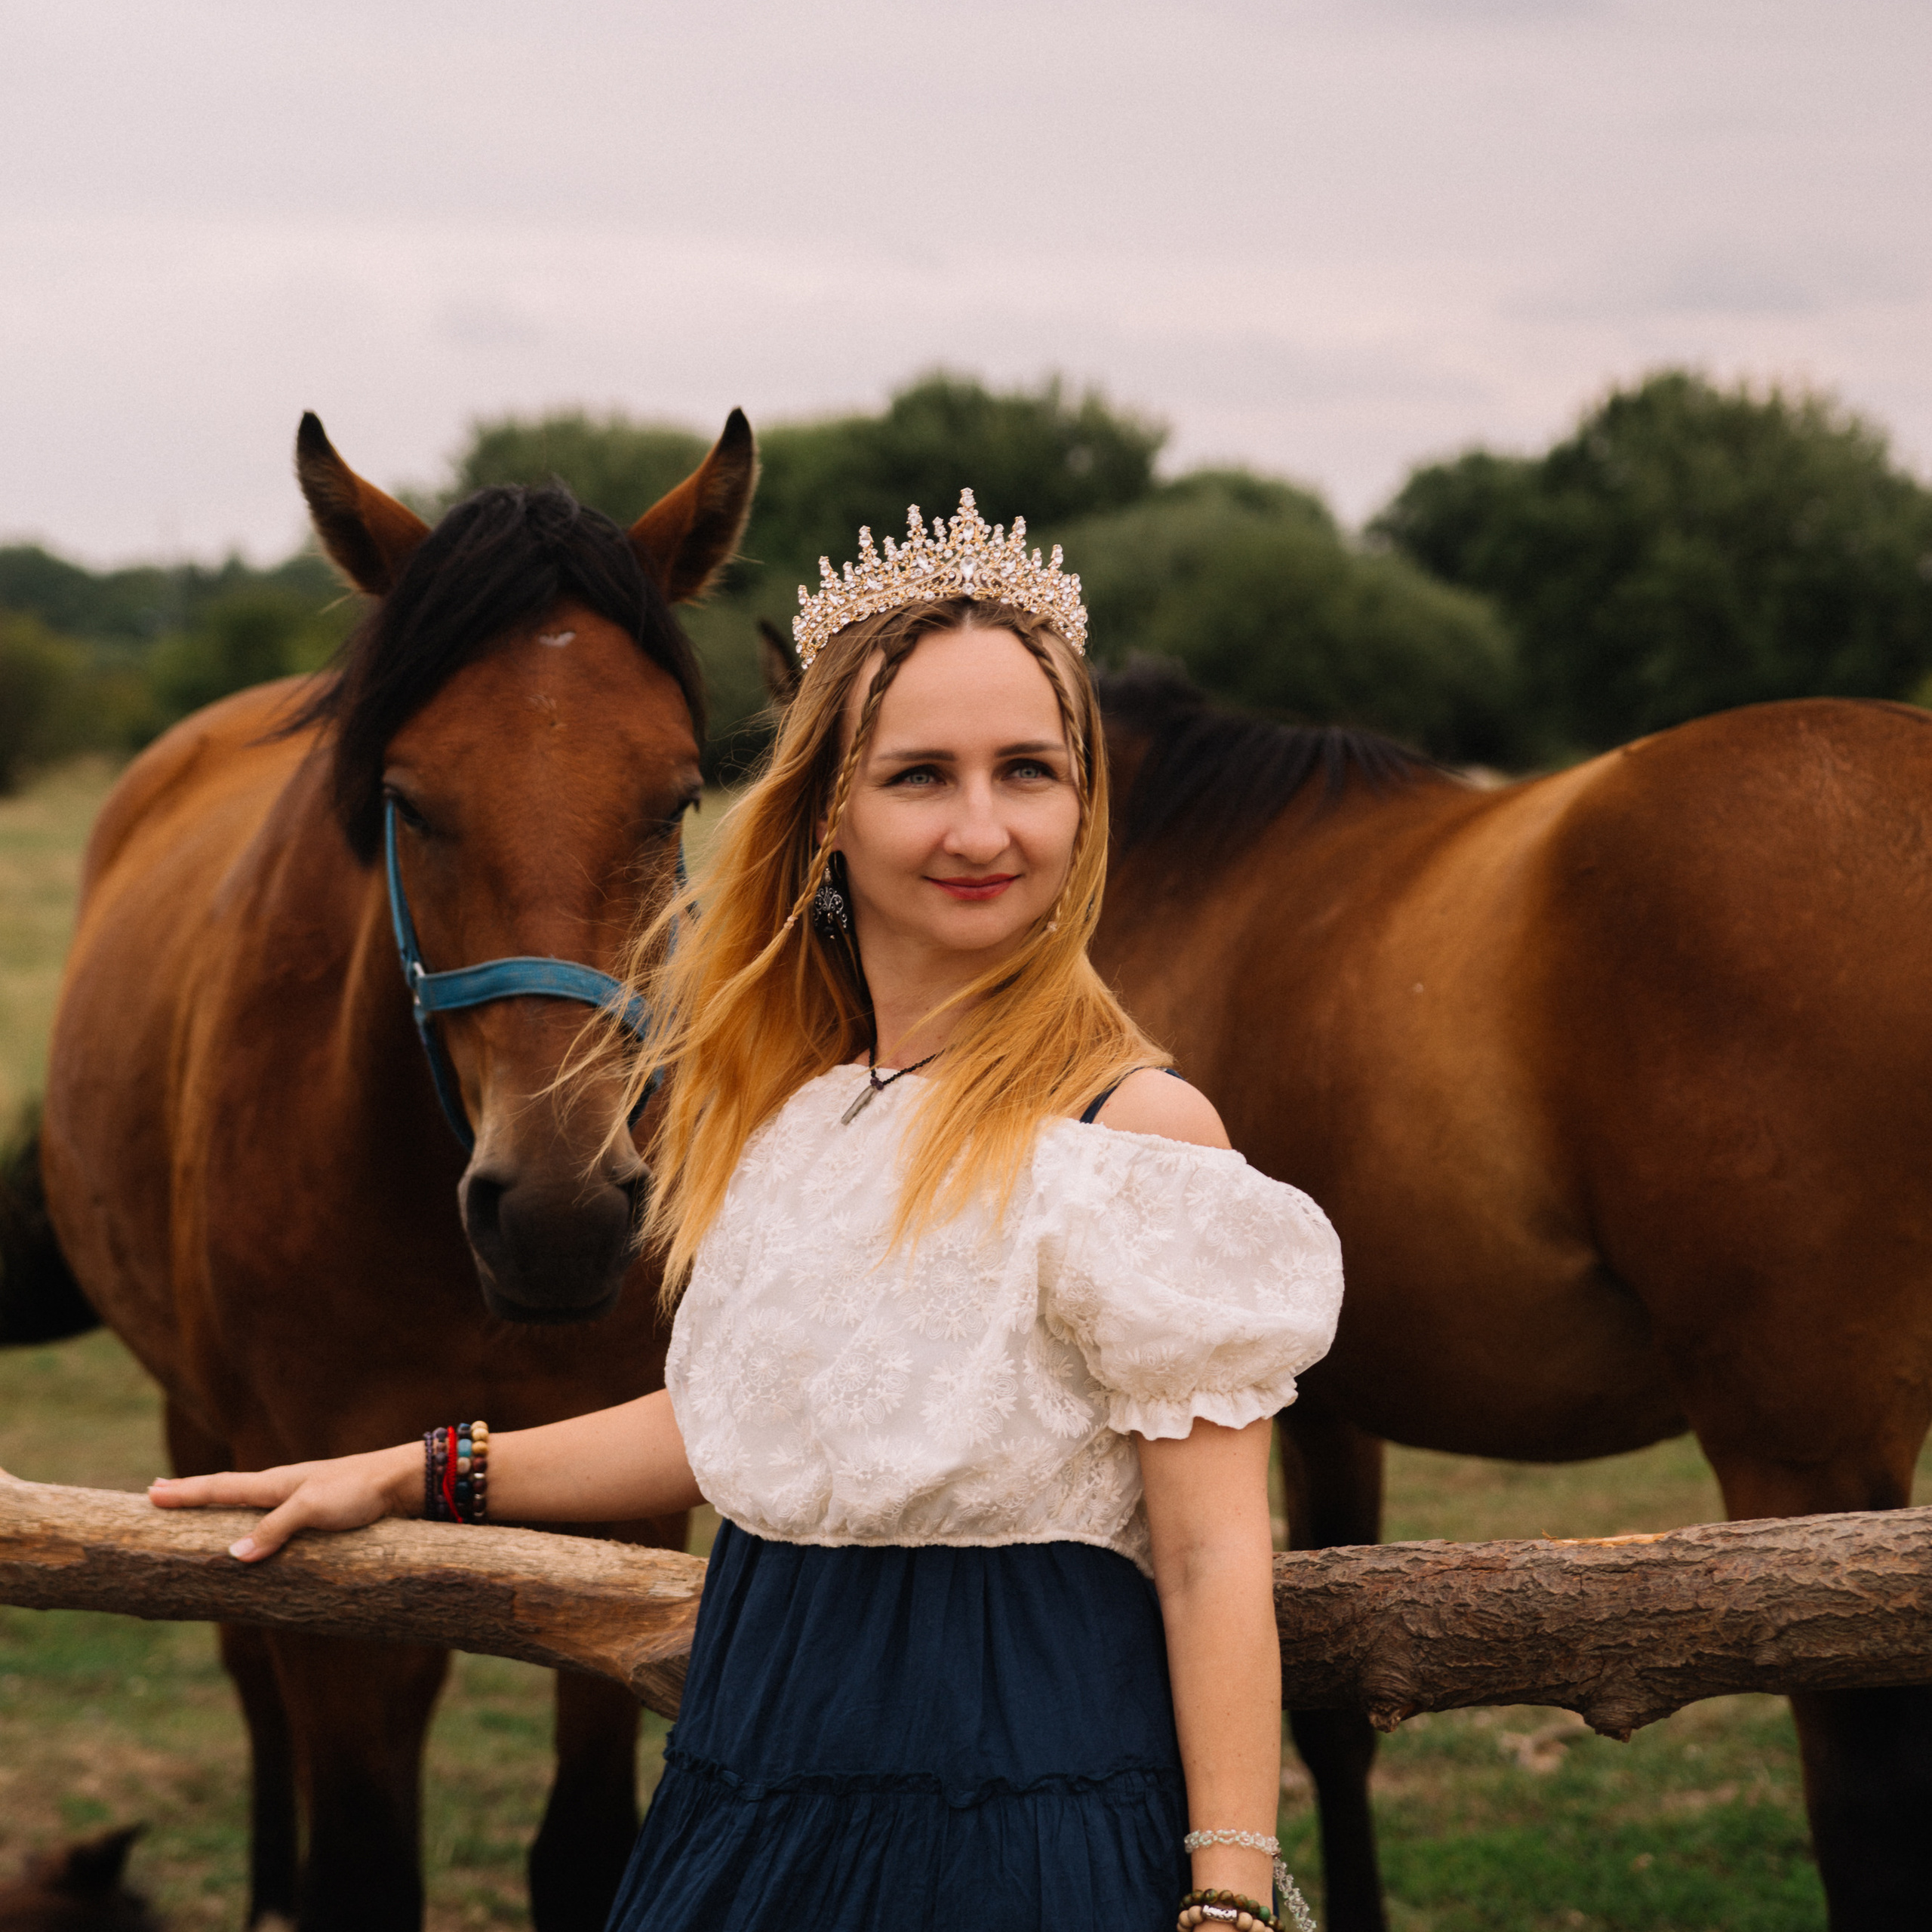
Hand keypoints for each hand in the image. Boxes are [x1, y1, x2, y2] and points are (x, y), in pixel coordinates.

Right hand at [148, 1443, 418, 1561]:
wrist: (404, 1482)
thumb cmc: (360, 1490)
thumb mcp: (314, 1507)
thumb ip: (275, 1528)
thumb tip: (232, 1556)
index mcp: (276, 1482)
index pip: (220, 1488)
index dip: (185, 1493)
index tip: (150, 1493)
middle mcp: (284, 1487)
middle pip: (228, 1490)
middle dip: (193, 1493)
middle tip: (158, 1492)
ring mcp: (302, 1499)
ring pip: (249, 1501)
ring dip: (220, 1503)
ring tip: (197, 1507)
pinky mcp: (320, 1513)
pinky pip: (273, 1517)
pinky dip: (250, 1519)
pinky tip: (254, 1526)